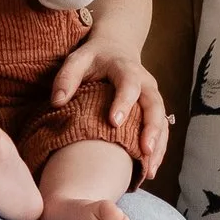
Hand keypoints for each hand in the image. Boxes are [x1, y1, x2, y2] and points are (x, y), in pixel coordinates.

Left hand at [50, 39, 169, 168]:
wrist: (117, 49)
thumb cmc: (94, 58)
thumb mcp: (78, 59)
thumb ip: (67, 77)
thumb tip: (57, 102)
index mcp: (127, 69)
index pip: (129, 84)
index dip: (124, 102)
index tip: (114, 123)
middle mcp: (146, 83)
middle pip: (155, 105)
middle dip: (152, 129)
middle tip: (145, 151)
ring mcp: (153, 97)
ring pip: (162, 121)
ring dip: (159, 145)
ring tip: (150, 170)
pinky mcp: (154, 110)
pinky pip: (162, 130)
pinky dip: (159, 150)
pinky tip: (150, 170)